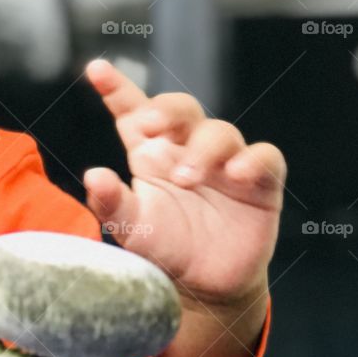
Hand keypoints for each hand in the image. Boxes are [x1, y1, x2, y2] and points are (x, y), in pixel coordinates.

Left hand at [82, 59, 284, 305]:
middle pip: (181, 110)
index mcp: (151, 154)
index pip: (135, 112)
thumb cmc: (166, 248)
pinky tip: (236, 174)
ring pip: (220, 132)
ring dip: (202, 151)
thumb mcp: (131, 229)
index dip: (118, 89)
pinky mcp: (260, 181)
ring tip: (187, 178)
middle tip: (148, 126)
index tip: (97, 71)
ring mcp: (226, 162)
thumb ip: (111, 203)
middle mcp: (187, 149)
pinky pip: (265, 157)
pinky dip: (252, 160)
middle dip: (166, 110)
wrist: (205, 285)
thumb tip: (93, 175)